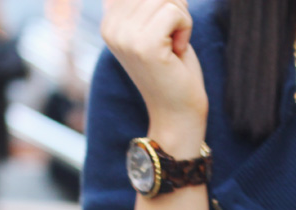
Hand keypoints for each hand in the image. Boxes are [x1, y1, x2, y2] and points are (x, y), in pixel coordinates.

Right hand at [101, 0, 206, 152]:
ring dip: (182, 20)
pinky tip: (177, 51)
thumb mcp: (157, 28)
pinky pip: (175, 12)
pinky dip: (186, 28)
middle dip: (175, 10)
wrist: (177, 113)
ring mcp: (125, 36)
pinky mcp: (145, 45)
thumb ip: (151, 3)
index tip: (164, 34)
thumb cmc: (174, 71)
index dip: (164, 4)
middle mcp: (111, 27)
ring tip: (174, 47)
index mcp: (109, 22)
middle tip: (173, 41)